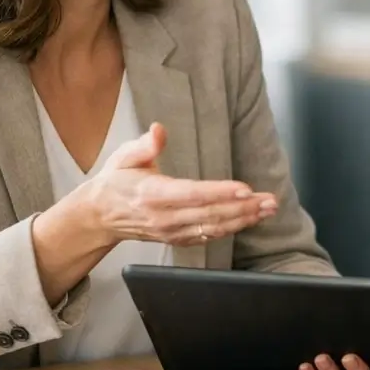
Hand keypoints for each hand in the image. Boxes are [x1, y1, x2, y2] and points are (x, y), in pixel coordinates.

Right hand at [80, 122, 277, 246]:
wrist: (100, 217)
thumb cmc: (115, 183)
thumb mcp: (123, 158)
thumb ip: (143, 146)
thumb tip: (158, 130)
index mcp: (151, 194)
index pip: (191, 194)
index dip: (220, 192)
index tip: (245, 188)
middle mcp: (163, 217)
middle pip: (209, 213)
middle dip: (243, 207)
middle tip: (269, 200)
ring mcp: (171, 231)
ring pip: (213, 227)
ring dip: (244, 219)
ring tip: (268, 209)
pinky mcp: (177, 239)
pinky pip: (208, 236)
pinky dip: (231, 229)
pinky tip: (250, 220)